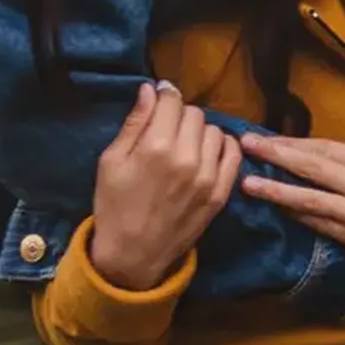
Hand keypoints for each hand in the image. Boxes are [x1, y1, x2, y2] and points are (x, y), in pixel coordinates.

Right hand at [84, 82, 242, 291]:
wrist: (132, 255)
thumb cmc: (114, 206)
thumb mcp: (111, 161)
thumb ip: (134, 123)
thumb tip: (151, 89)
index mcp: (156, 147)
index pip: (173, 101)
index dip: (165, 96)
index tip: (160, 99)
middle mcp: (187, 158)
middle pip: (194, 114)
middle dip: (179, 116)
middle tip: (166, 130)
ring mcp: (209, 176)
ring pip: (214, 131)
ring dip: (199, 132)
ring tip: (184, 145)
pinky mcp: (222, 192)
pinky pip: (233, 154)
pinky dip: (222, 147)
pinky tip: (206, 153)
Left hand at [239, 130, 344, 270]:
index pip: (326, 149)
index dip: (293, 143)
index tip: (266, 137)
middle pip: (311, 169)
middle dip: (275, 157)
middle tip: (245, 147)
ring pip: (308, 203)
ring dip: (275, 193)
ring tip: (248, 184)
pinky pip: (321, 227)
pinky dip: (298, 217)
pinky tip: (280, 212)